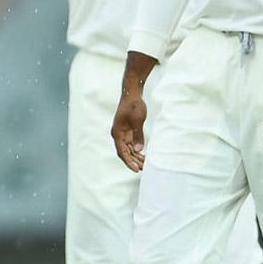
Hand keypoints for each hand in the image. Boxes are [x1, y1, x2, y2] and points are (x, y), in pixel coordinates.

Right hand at [111, 51, 157, 170]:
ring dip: (135, 157)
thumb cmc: (134, 105)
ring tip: (145, 165)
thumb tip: (138, 150)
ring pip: (128, 149)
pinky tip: (143, 155)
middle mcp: (118, 134)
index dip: (129, 161)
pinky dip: (136, 150)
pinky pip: (131, 144)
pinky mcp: (127, 131)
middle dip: (133, 161)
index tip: (136, 170)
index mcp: (117, 132)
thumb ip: (138, 135)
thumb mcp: (137, 120)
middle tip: (144, 169)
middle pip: (124, 152)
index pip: (122, 151)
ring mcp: (122, 133)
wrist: (132, 93)